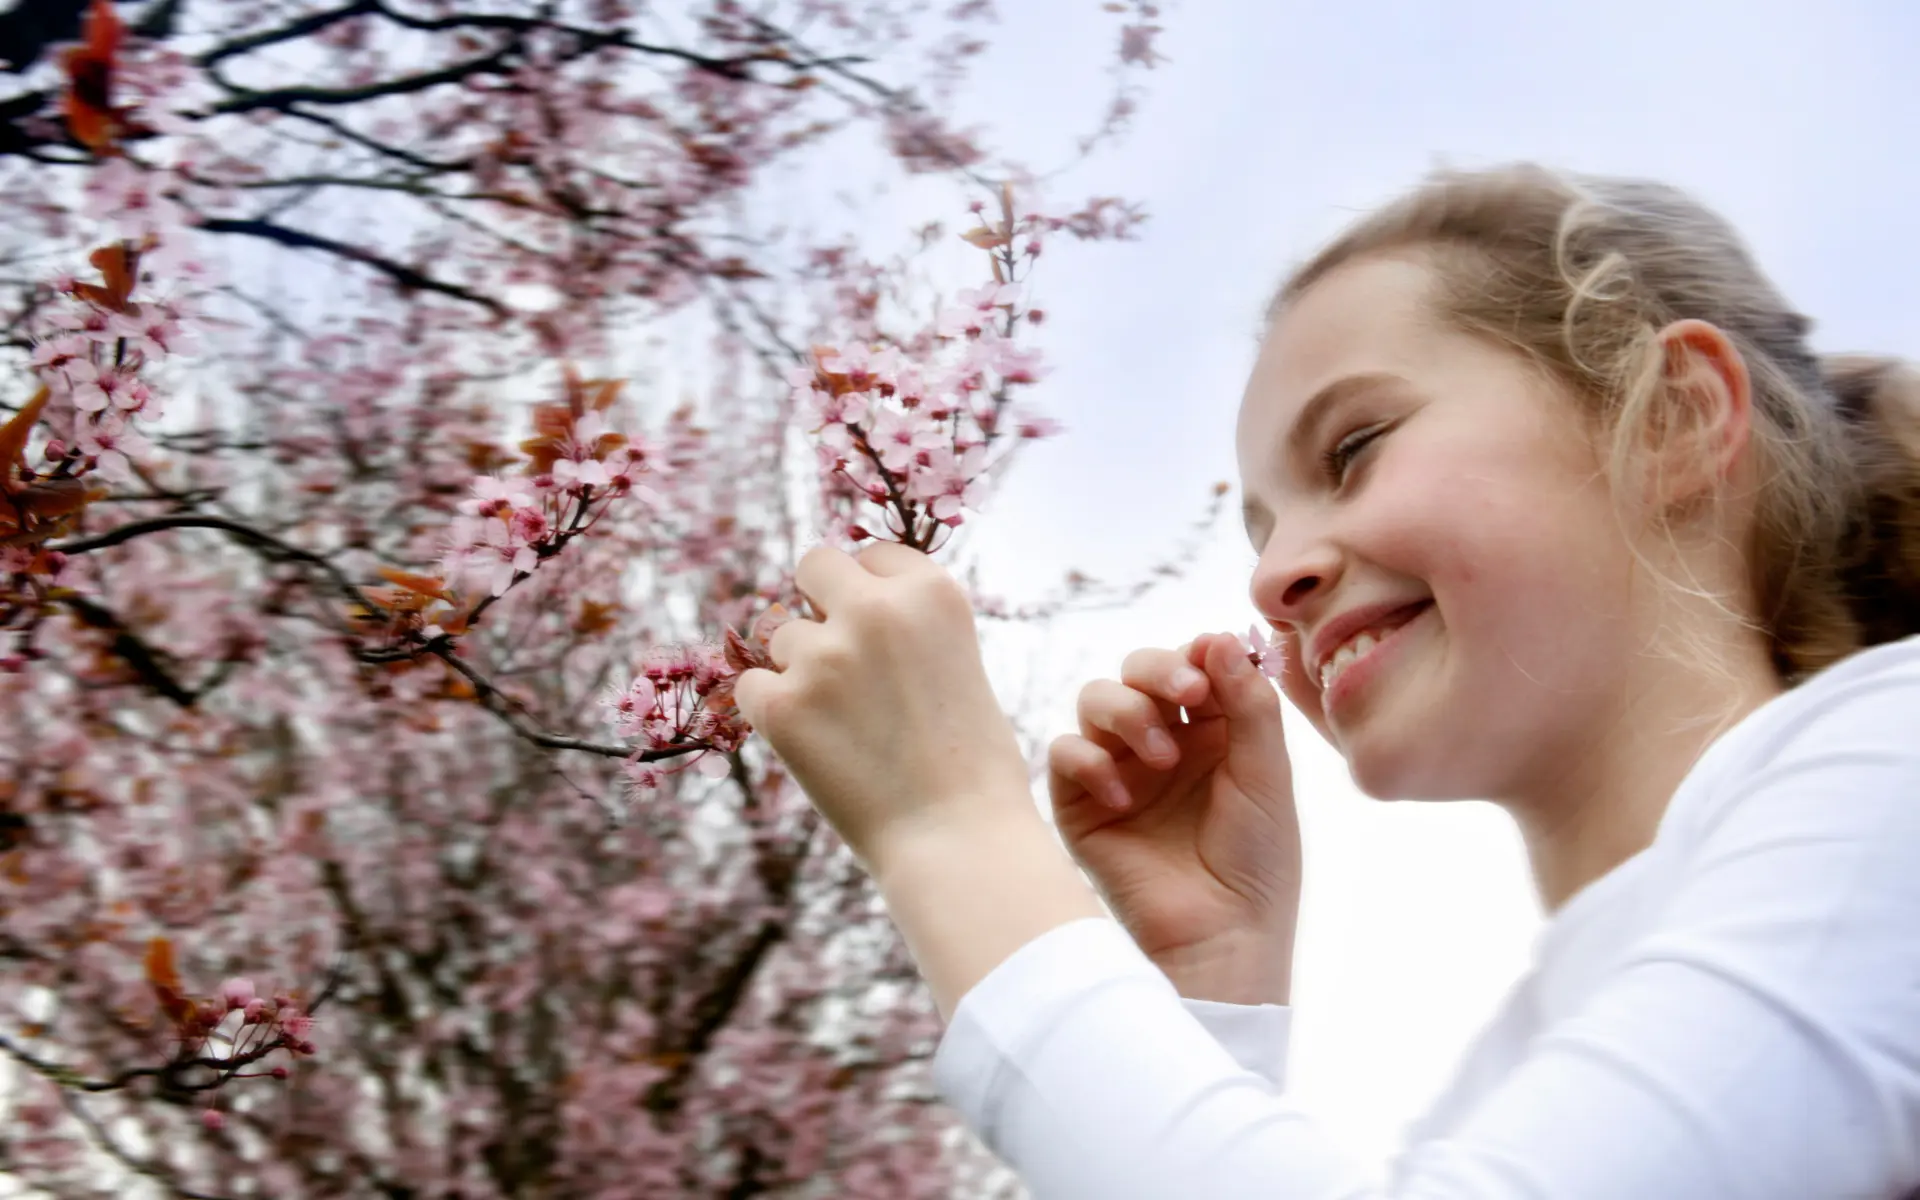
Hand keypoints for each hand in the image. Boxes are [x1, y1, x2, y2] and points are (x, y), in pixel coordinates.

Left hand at [731, 543, 1032, 865]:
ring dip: (802, 671)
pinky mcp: (783, 704)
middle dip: (819, 601)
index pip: (874, 554)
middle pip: (814, 564)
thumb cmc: (972, 768)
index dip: (869, 590)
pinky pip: (752, 686)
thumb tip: (843, 612)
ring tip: (847, 728)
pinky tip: (815, 746)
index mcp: (933, 592)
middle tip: (834, 652)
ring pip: (782, 637)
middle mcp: (875, 609)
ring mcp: (825, 654)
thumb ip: (909, 628)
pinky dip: (773, 712)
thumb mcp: (961, 666)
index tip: (874, 627)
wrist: (956, 841)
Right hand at [1047, 632, 1302, 1003]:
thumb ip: (1247, 703)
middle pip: (1137, 669)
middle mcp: (1163, 743)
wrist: (1221, 935)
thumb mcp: (1267, 773)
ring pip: (1096, 698)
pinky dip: (1090, 760)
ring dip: (1126, 711)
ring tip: (1160, 757)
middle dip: (1157, 671)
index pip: (1191, 663)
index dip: (1196, 654)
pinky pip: (1065, 752)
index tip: (1211, 665)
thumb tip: (1218, 635)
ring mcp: (1119, 770)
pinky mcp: (1081, 804)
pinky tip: (1124, 796)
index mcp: (1213, 731)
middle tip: (1187, 695)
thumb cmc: (1257, 862)